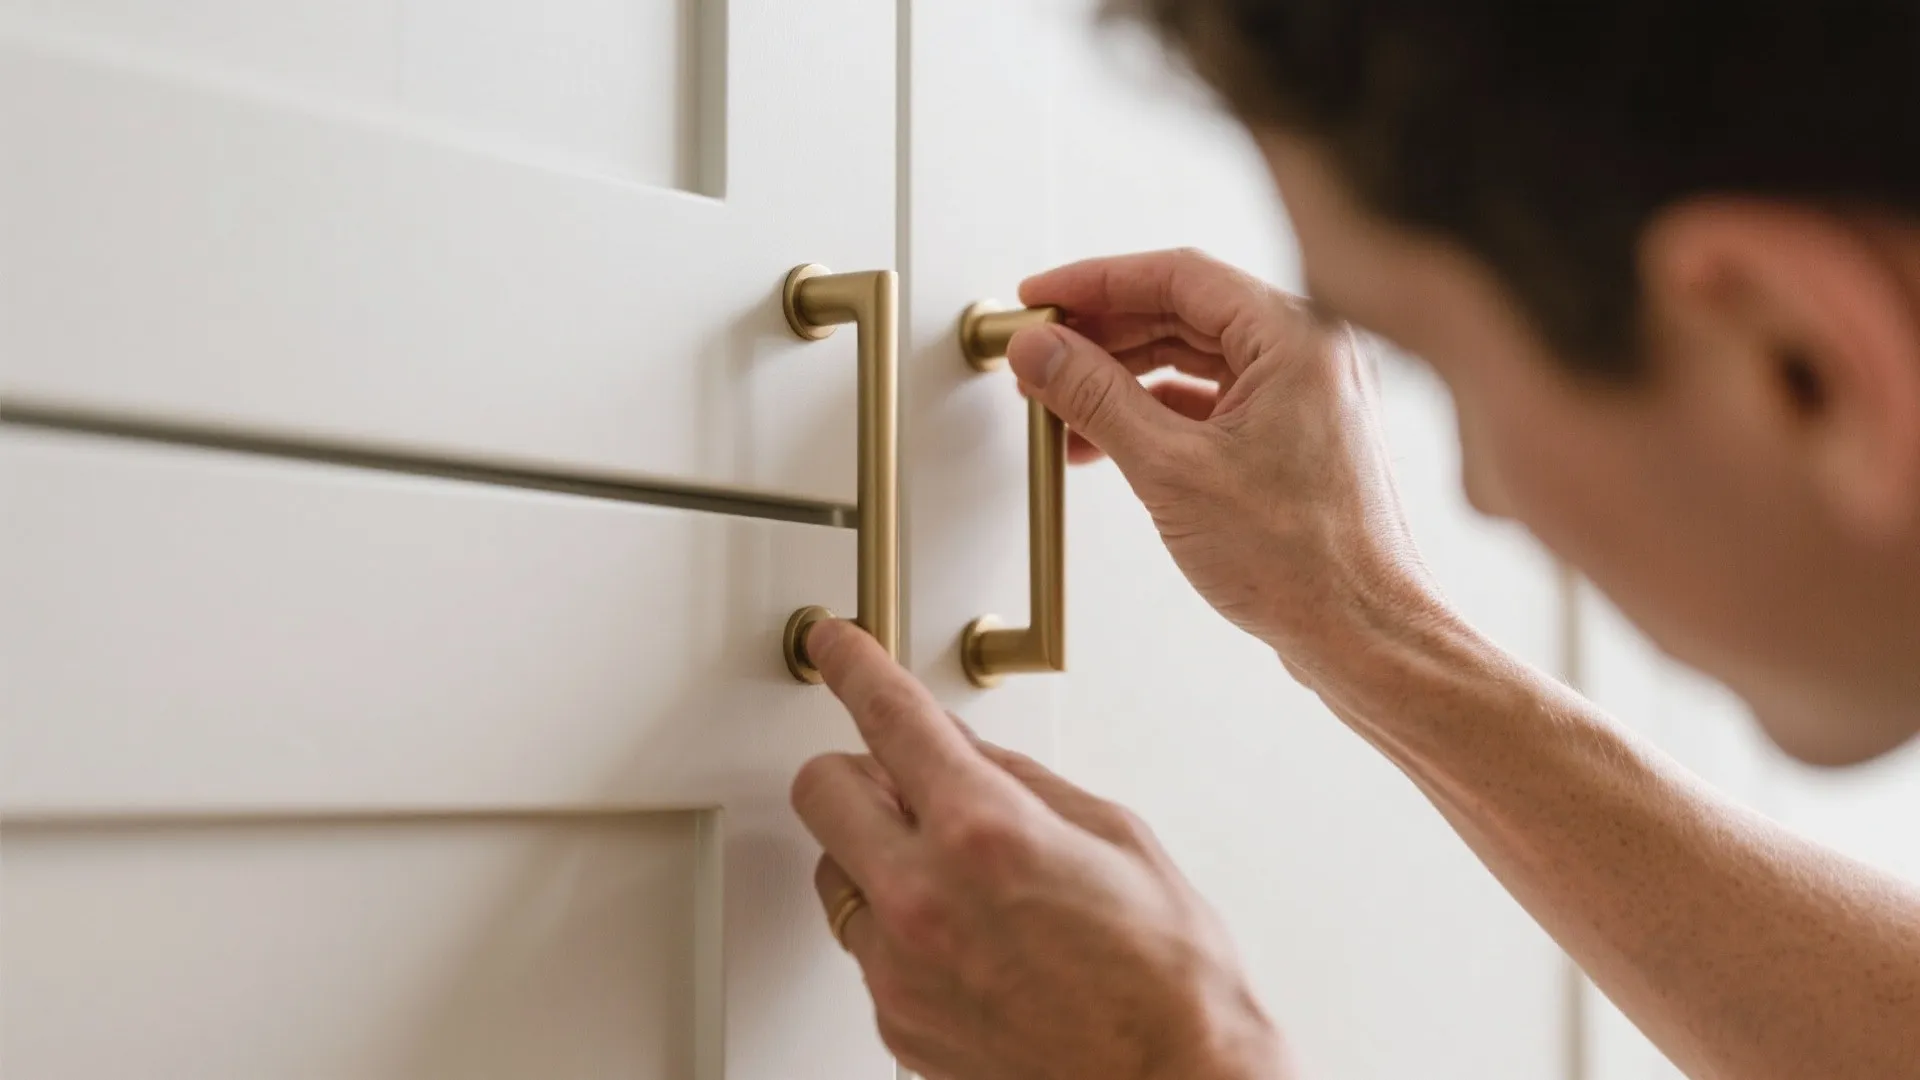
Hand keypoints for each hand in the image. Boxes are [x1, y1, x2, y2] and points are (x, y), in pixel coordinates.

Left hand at [791, 619, 1288, 1079]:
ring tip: (959, 878)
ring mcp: (900, 970)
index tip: (834, 643)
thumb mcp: (1112, 836)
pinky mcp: (896, 1022)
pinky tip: (973, 941)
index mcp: (983, 833)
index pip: (890, 717)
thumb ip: (1020, 782)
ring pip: (837, 874)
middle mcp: (922, 900)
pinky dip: (901, 929)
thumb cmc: (1166, 977)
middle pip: (822, 791)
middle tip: (904, 778)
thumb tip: (963, 747)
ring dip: (877, 855)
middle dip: (857, 770)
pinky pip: (867, 947)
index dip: (853, 663)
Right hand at [1011, 248, 1443, 678]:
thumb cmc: (1304, 562)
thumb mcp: (1171, 469)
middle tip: (1041, 350)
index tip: (1041, 296)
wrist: (1362, 636)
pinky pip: (1213, 402)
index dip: (1096, 281)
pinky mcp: (1295, 439)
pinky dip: (1155, 414)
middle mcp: (1310, 354)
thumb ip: (1096, 397)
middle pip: (1184, 312)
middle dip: (1102, 333)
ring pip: (1195, 359)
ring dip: (1122, 377)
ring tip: (1061, 403)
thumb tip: (1042, 349)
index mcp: (1298, 337)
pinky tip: (1106, 439)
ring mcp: (1306, 397)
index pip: (1178, 275)